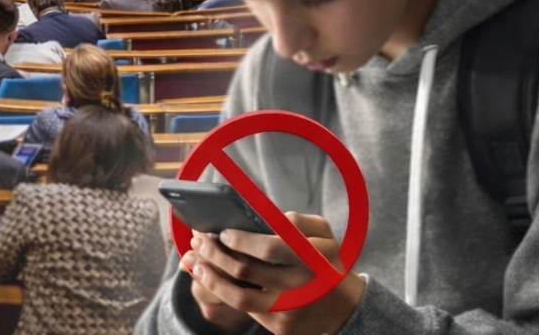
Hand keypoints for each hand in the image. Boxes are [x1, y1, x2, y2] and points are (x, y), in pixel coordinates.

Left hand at [183, 214, 364, 334]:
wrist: (345, 309)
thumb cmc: (327, 261)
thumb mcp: (323, 234)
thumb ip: (297, 220)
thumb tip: (265, 215)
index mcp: (311, 258)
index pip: (270, 248)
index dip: (242, 240)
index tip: (223, 232)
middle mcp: (299, 287)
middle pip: (247, 271)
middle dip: (215, 254)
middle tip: (197, 240)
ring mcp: (289, 311)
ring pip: (239, 297)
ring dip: (210, 277)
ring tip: (193, 260)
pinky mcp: (281, 328)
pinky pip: (244, 310)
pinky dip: (221, 292)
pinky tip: (206, 276)